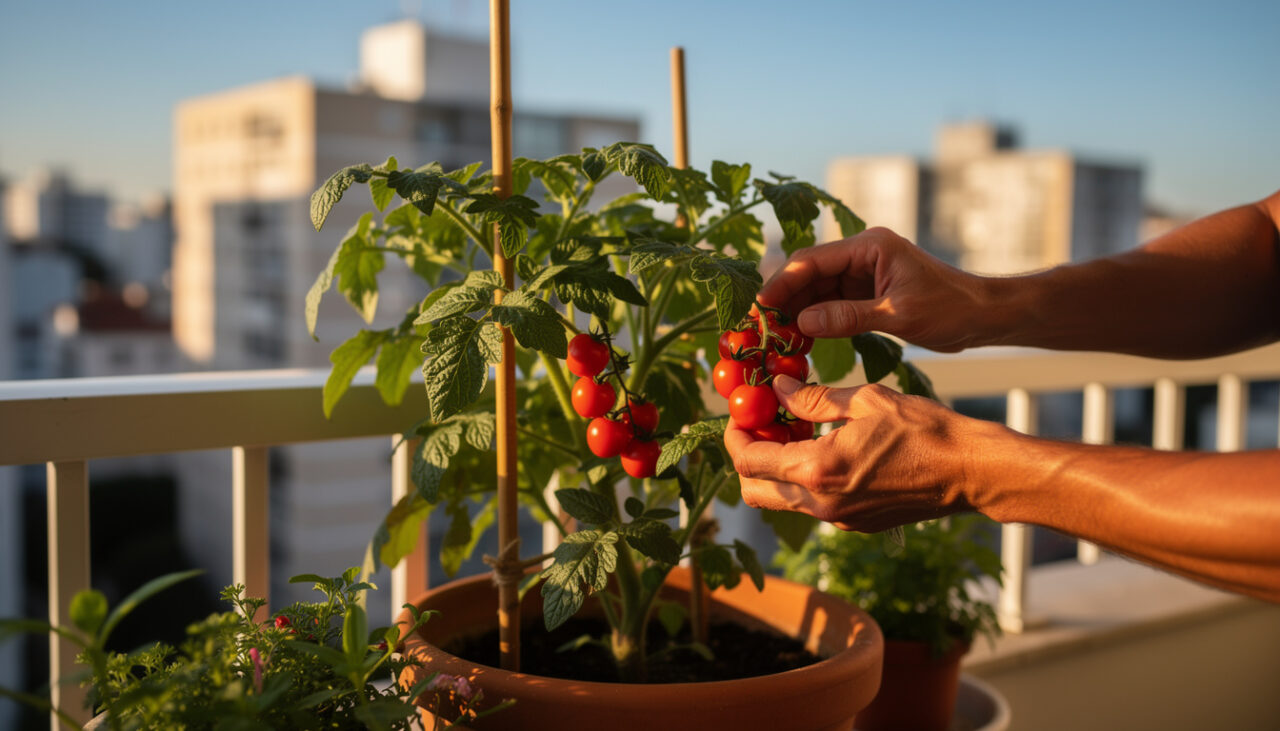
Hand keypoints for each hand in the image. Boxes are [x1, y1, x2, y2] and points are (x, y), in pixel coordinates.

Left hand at [723, 375, 975, 530]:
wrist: (969, 472)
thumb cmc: (923, 430)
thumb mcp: (865, 400)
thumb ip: (814, 398)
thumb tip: (777, 389)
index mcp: (817, 471)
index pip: (747, 461)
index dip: (734, 435)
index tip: (740, 412)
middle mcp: (820, 504)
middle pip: (754, 491)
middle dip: (747, 457)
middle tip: (759, 425)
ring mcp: (837, 519)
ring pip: (781, 499)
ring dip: (774, 468)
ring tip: (793, 430)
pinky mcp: (854, 524)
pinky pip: (810, 504)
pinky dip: (802, 478)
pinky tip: (821, 447)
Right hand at [758, 227, 991, 351]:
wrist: (982, 315)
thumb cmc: (950, 308)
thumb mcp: (897, 315)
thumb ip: (848, 317)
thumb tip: (802, 324)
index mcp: (870, 246)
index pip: (813, 260)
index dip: (782, 283)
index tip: (760, 307)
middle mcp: (863, 254)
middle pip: (809, 273)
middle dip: (784, 298)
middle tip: (760, 327)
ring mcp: (863, 273)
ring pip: (816, 290)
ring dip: (796, 312)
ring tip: (775, 337)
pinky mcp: (866, 292)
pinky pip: (830, 304)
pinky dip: (815, 320)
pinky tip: (799, 339)